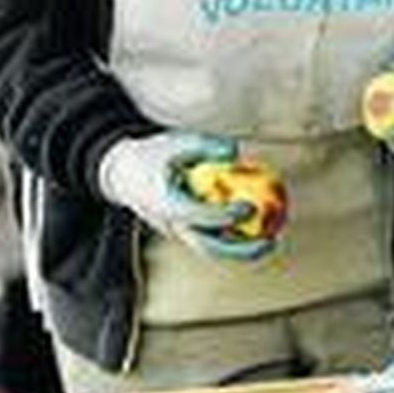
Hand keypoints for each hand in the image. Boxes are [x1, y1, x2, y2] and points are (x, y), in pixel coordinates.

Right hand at [98, 133, 278, 260]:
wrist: (123, 173)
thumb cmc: (153, 155)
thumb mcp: (174, 141)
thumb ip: (204, 145)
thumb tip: (234, 151)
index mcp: (165, 203)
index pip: (197, 216)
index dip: (224, 215)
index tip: (249, 207)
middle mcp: (171, 223)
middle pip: (206, 246)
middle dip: (239, 250)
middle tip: (269, 241)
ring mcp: (176, 230)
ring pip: (211, 248)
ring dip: (241, 249)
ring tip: (270, 241)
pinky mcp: (184, 230)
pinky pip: (211, 238)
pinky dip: (234, 238)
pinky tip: (260, 231)